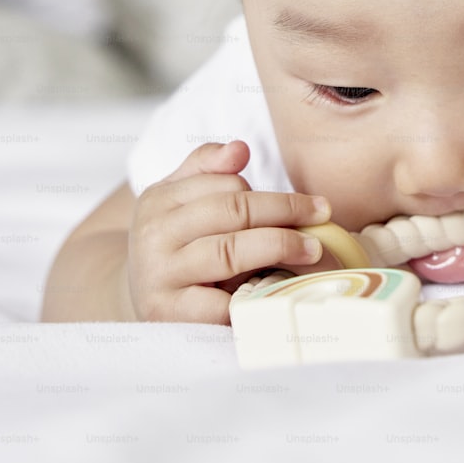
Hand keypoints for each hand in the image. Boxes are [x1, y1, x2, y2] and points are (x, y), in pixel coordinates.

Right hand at [127, 141, 332, 323]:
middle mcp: (154, 234)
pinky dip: (251, 297)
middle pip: (231, 212)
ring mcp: (159, 275)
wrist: (140, 300)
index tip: (311, 205)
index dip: (275, 196)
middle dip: (284, 212)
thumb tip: (240, 148)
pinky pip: (218, 304)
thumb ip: (207, 167)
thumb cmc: (175, 245)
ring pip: (228, 251)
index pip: (226, 185)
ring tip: (312, 249)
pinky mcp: (168, 314)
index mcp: (159, 199)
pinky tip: (279, 292)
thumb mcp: (181, 199)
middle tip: (322, 217)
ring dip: (279, 246)